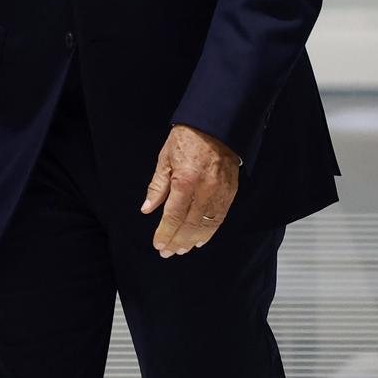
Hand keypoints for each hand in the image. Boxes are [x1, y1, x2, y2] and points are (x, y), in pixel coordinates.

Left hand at [141, 125, 240, 257]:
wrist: (215, 124)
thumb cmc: (187, 138)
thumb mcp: (165, 158)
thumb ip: (157, 186)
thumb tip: (147, 208)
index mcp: (185, 181)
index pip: (173, 216)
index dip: (165, 233)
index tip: (158, 244)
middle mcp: (203, 190)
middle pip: (189, 225)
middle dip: (177, 241)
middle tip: (167, 252)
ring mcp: (219, 192)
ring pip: (206, 225)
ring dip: (193, 240)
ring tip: (182, 249)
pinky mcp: (230, 191)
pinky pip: (220, 218)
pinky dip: (210, 232)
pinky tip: (201, 239)